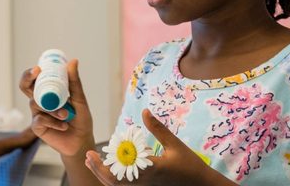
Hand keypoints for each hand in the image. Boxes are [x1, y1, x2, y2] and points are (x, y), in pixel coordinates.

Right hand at [19, 59, 94, 156]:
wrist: (82, 141)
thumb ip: (75, 82)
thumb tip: (73, 61)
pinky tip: (64, 125)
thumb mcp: (80, 99)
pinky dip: (54, 122)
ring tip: (66, 114)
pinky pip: (40, 119)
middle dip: (27, 78)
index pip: (35, 79)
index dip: (31, 73)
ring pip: (36, 104)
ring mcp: (37, 114)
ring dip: (52, 108)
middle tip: (37, 73)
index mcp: (48, 92)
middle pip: (25, 87)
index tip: (38, 68)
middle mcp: (40, 101)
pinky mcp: (37, 127)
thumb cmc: (81, 119)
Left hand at [84, 109, 233, 184]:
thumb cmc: (190, 165)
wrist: (200, 185)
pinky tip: (107, 169)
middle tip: (88, 156)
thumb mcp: (175, 145)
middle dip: (99, 170)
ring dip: (103, 175)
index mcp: (151, 170)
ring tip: (92, 162)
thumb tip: (144, 111)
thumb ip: (158, 129)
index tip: (93, 153)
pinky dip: (113, 179)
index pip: (122, 170)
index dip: (104, 164)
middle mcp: (145, 182)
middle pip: (115, 181)